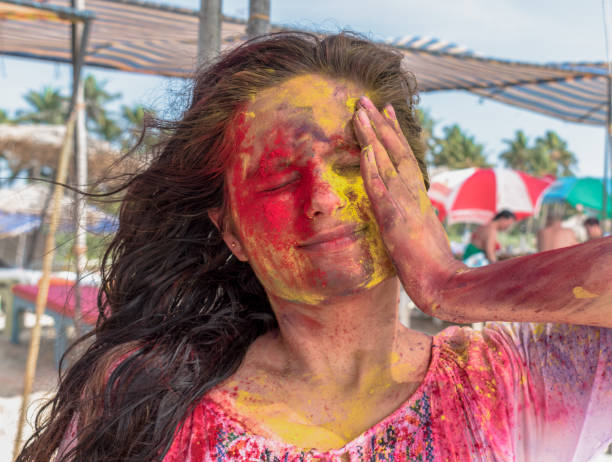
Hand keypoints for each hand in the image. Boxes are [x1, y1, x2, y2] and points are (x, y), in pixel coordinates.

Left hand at [352, 96, 462, 315]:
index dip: (393, 134)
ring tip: (359, 111)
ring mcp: (405, 204)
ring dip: (373, 136)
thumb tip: (409, 208)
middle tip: (365, 100)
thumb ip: (415, 216)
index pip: (405, 158)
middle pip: (396, 152)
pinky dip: (373, 168)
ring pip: (388, 163)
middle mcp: (414, 194)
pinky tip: (364, 150)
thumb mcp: (423, 233)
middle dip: (380, 124)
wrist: (444, 284)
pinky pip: (382, 189)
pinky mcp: (396, 219)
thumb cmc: (433, 265)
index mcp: (418, 196)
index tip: (384, 112)